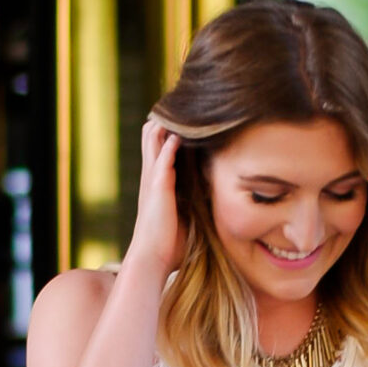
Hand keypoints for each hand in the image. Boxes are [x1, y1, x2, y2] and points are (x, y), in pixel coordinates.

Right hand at [126, 116, 184, 276]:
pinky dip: (168, 147)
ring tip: (174, 110)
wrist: (152, 260)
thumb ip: (196, 207)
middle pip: (152, 139)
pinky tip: (175, 134)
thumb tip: (215, 206)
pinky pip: (162, 161)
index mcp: (159, 186)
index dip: (167, 133)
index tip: (181, 118)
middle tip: (177, 106)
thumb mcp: (187, 221)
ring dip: (162, 127)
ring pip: (153, 143)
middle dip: (163, 123)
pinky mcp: (157, 189)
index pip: (160, 151)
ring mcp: (152, 182)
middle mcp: (152, 179)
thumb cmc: (170, 247)